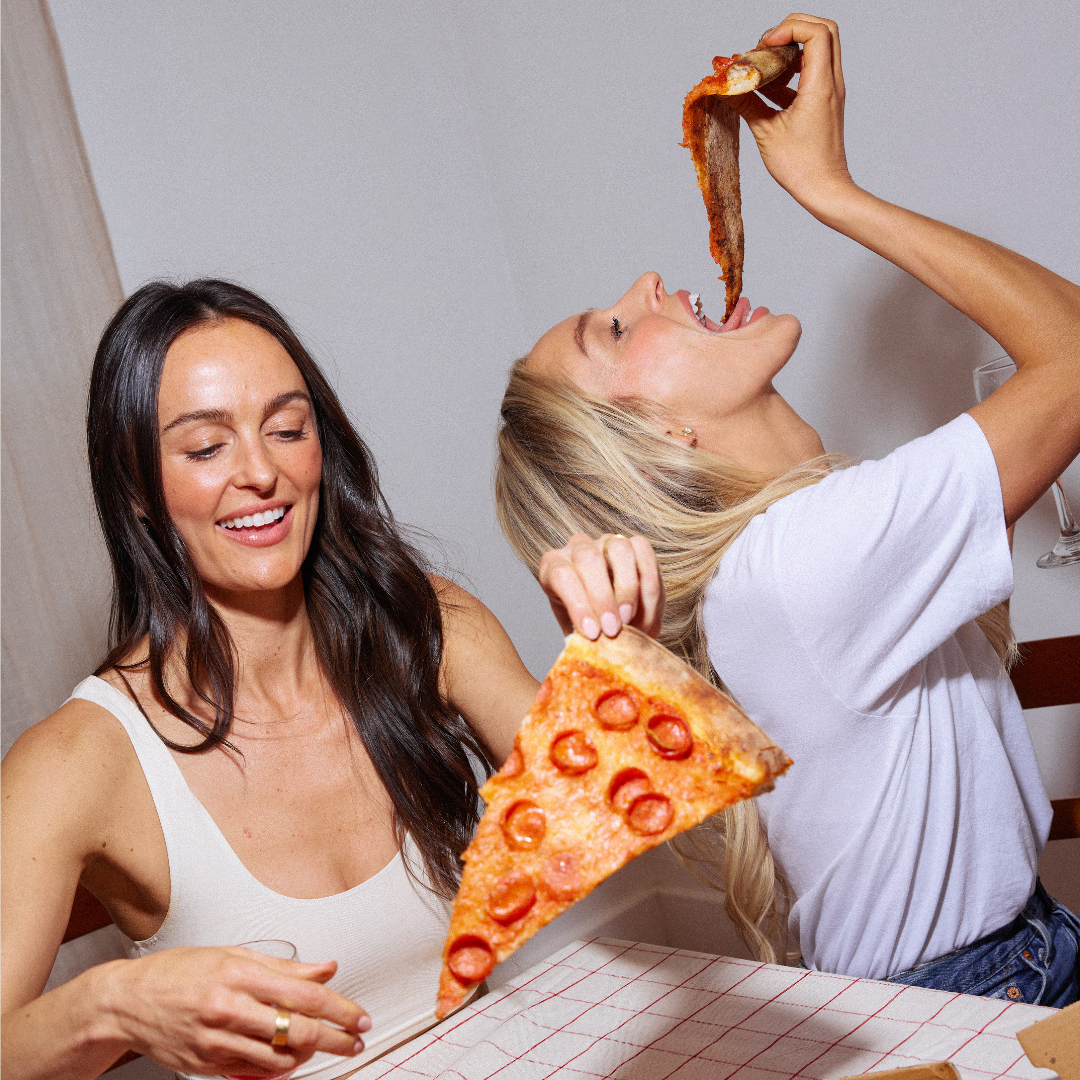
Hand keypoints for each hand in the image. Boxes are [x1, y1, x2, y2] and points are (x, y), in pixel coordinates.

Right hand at [99, 945, 369, 1076]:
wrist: (126, 1002)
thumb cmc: (179, 972)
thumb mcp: (234, 955)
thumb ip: (285, 967)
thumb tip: (326, 969)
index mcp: (240, 974)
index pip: (305, 996)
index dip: (340, 1009)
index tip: (359, 1017)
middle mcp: (229, 1008)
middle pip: (297, 1031)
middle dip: (335, 1040)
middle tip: (354, 1042)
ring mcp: (216, 1040)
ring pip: (278, 1058)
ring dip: (309, 1056)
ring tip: (322, 1048)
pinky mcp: (205, 1065)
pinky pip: (254, 1072)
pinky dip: (279, 1068)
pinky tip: (290, 1059)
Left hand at [538, 533, 663, 640]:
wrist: (608, 617)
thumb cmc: (587, 625)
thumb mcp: (576, 632)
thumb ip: (581, 639)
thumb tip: (590, 653)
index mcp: (553, 565)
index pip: (562, 577)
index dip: (578, 605)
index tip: (592, 634)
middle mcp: (577, 547)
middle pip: (588, 559)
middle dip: (603, 598)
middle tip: (613, 630)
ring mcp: (606, 541)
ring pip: (619, 549)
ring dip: (628, 588)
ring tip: (632, 621)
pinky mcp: (634, 544)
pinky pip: (645, 552)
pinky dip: (649, 584)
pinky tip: (647, 612)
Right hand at [726, 14, 855, 213]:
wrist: (825, 189)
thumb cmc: (801, 167)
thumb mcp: (766, 132)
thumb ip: (746, 104)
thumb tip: (724, 88)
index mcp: (821, 86)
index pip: (816, 32)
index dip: (788, 28)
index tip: (765, 46)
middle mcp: (831, 82)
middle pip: (823, 30)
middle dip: (791, 30)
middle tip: (765, 48)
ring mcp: (831, 91)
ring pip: (818, 49)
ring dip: (789, 52)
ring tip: (764, 71)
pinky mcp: (825, 102)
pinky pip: (811, 73)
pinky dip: (789, 72)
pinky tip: (767, 90)